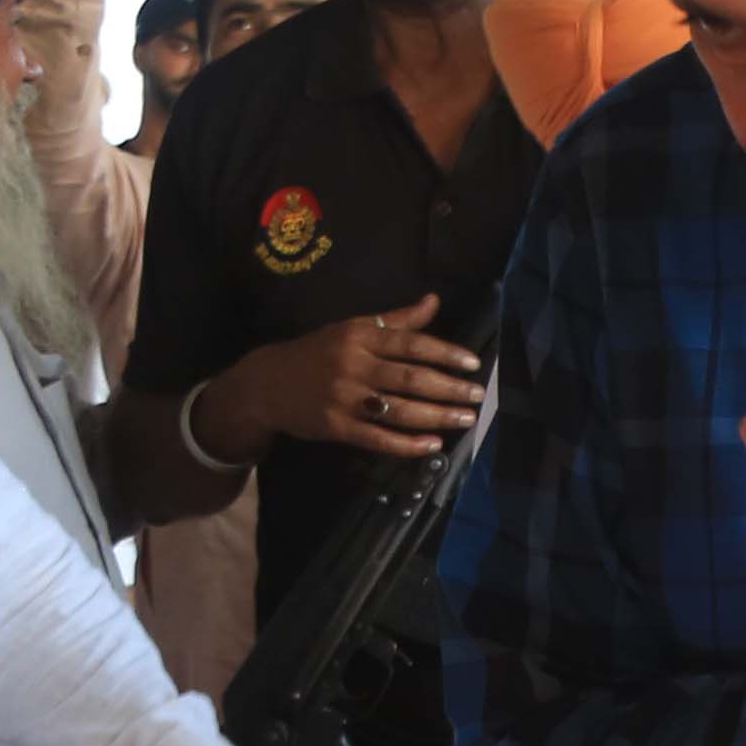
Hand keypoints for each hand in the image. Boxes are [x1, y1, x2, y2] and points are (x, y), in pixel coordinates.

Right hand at [203, 302, 483, 460]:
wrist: (268, 382)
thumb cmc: (318, 352)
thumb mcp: (353, 328)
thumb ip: (396, 320)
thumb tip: (434, 301)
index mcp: (359, 337)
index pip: (410, 343)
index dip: (444, 353)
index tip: (472, 363)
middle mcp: (353, 365)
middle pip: (409, 378)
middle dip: (448, 388)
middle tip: (477, 396)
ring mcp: (343, 398)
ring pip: (398, 410)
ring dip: (436, 416)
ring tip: (464, 419)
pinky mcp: (335, 427)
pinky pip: (377, 438)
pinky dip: (407, 444)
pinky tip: (432, 445)